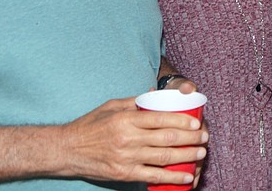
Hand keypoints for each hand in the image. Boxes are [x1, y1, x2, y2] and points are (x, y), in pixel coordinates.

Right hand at [57, 97, 207, 184]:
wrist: (68, 150)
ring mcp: (127, 157)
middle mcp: (128, 138)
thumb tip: (156, 94)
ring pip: (164, 157)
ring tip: (201, 153)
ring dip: (186, 156)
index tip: (196, 122)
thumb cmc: (90, 126)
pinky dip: (172, 176)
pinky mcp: (124, 173)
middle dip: (190, 138)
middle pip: (167, 138)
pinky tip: (186, 175)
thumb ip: (135, 101)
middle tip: (204, 137)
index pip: (160, 118)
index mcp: (126, 119)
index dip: (182, 120)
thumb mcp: (111, 106)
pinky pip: (153, 176)